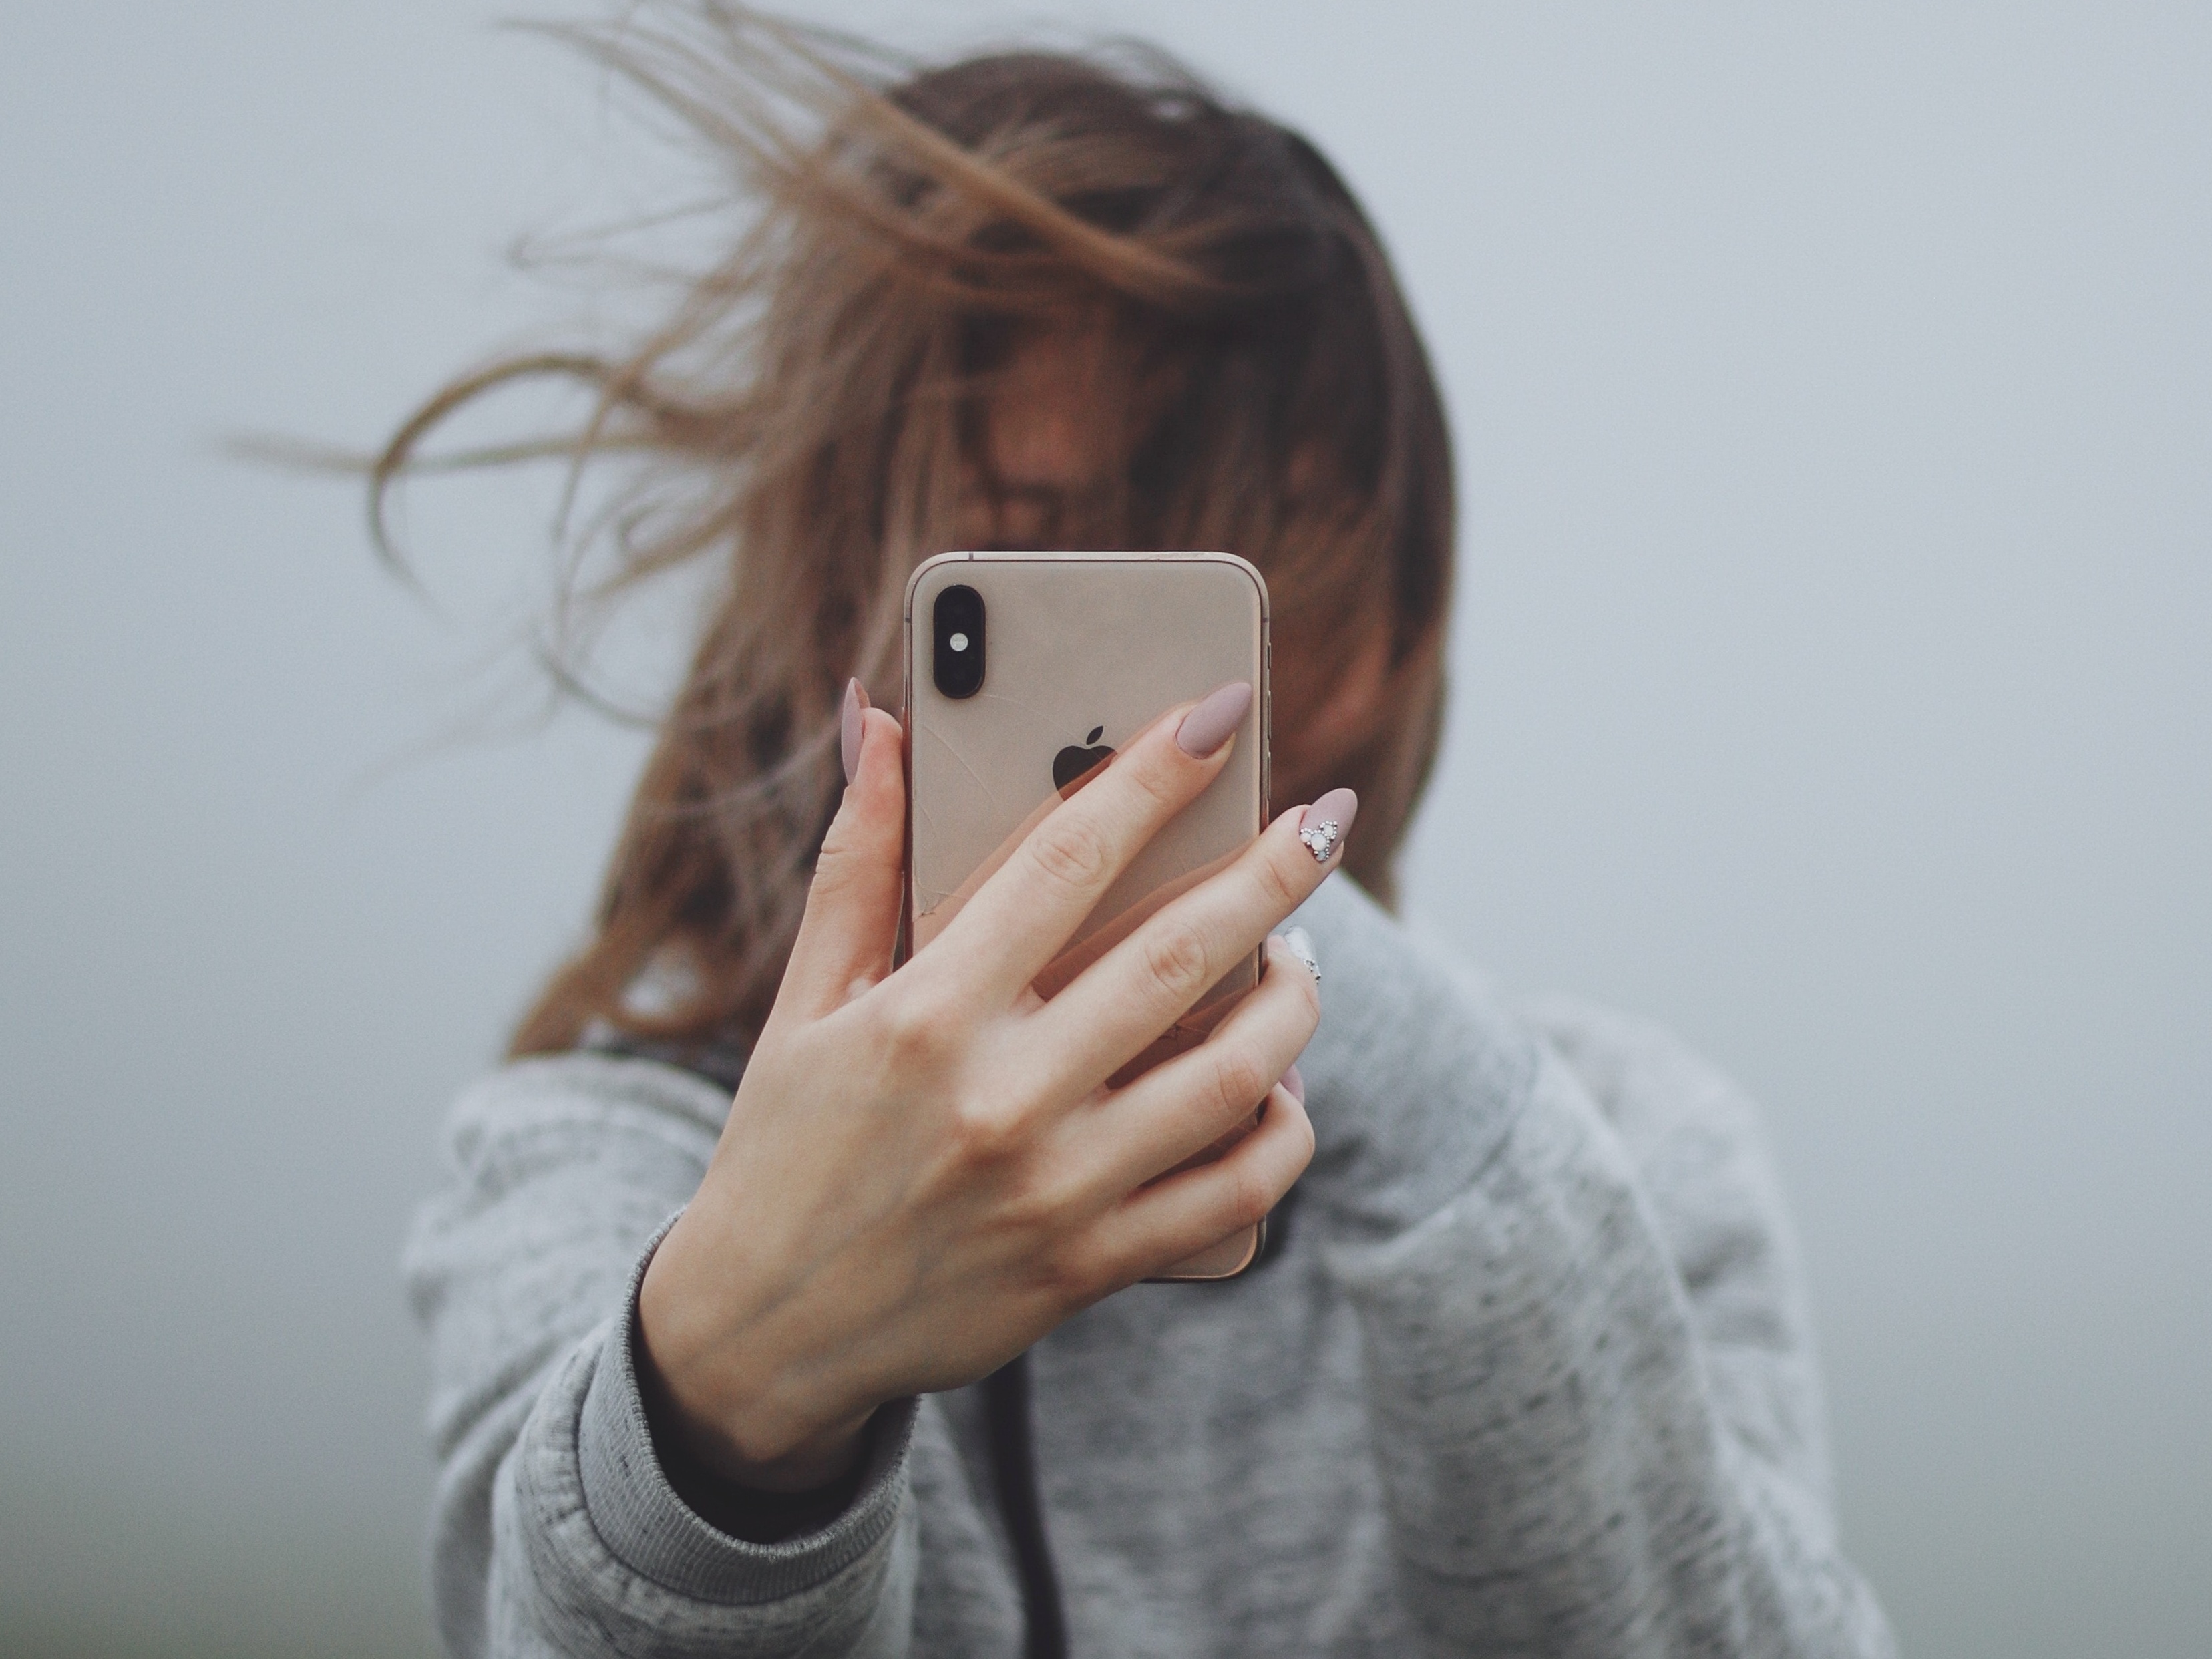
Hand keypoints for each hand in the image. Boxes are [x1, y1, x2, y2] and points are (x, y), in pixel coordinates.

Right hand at [638, 681, 1348, 1490]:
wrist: (762, 1333)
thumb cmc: (783, 1146)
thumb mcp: (806, 1000)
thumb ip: (857, 860)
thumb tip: (882, 724)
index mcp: (925, 1016)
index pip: (1066, 860)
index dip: (1153, 773)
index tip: (1219, 708)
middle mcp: (999, 1099)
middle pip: (1177, 959)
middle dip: (1272, 874)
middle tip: (1325, 819)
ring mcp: (1055, 1190)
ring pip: (1231, 1078)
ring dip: (1293, 1002)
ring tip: (1304, 955)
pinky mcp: (1091, 1264)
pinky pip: (1233, 1193)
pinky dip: (1282, 1131)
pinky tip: (1282, 1083)